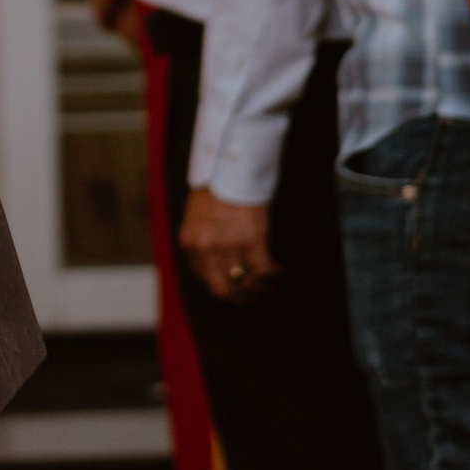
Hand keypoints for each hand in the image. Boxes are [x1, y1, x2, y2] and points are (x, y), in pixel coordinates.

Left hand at [181, 186, 276, 301]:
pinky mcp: (252, 241)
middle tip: (253, 299)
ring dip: (259, 290)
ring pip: (244, 285)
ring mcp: (229, 247)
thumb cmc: (213, 189)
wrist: (230, 169)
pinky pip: (264, 271)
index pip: (204, 279)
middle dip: (240, 300)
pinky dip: (274, 276)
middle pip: (222, 291)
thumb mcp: (194, 217)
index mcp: (190, 244)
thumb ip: (199, 240)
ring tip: (269, 288)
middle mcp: (206, 250)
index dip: (222, 286)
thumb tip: (211, 263)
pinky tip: (279, 272)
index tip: (235, 287)